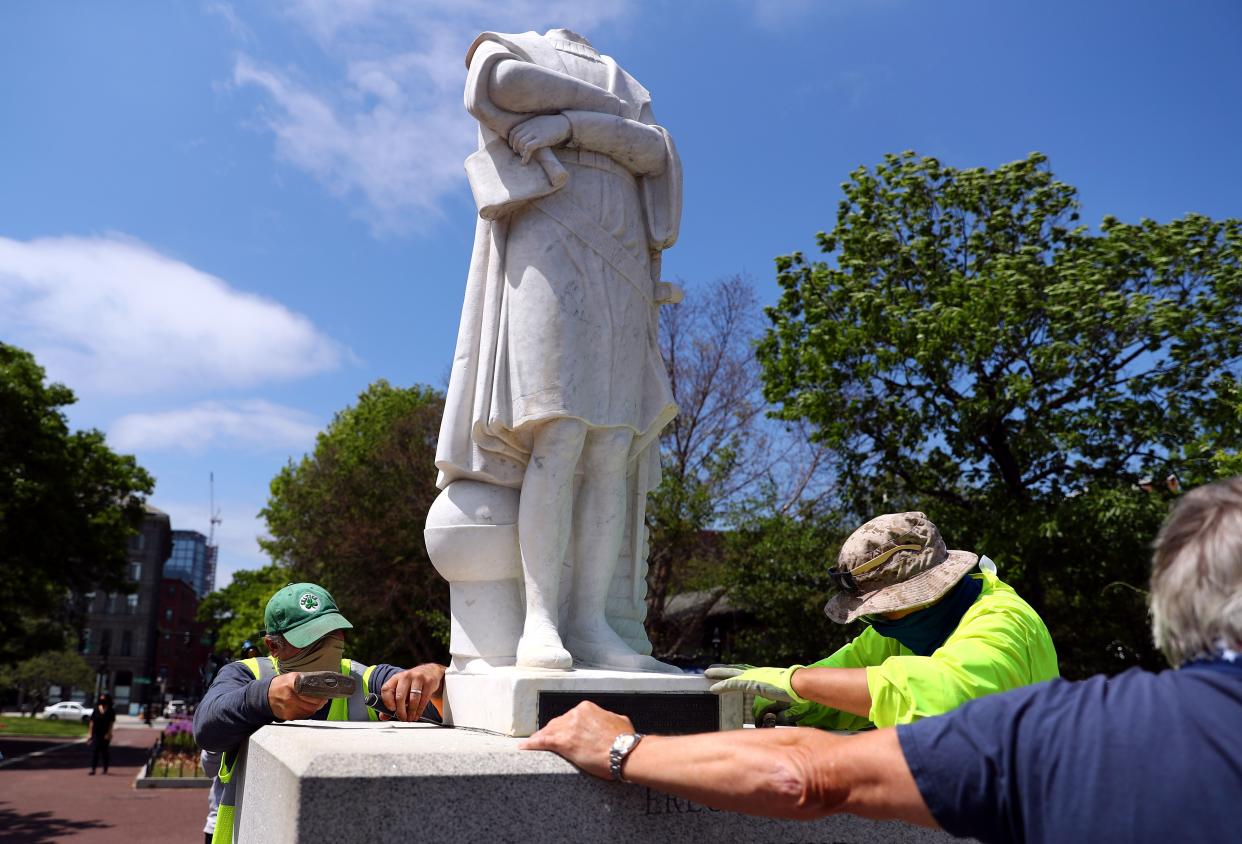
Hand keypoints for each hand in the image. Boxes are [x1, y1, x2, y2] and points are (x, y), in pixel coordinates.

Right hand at [268, 673, 326, 720]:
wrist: (265, 695)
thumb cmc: (280, 685)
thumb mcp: (292, 676)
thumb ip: (305, 679)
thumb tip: (321, 682)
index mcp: (291, 684)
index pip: (311, 692)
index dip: (320, 695)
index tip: (325, 694)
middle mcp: (289, 697)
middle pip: (312, 704)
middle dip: (320, 702)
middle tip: (323, 699)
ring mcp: (288, 708)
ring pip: (309, 711)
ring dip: (315, 708)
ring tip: (317, 703)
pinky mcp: (288, 716)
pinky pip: (303, 716)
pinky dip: (307, 712)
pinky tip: (307, 707)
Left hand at [380, 663, 445, 721]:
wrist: (431, 671)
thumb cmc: (413, 683)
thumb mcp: (401, 688)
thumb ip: (392, 702)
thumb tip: (383, 716)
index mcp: (396, 678)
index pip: (386, 689)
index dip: (387, 701)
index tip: (391, 710)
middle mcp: (406, 676)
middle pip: (400, 696)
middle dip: (401, 711)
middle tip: (402, 718)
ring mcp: (418, 678)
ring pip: (413, 699)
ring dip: (411, 712)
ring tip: (410, 718)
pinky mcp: (429, 682)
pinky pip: (423, 699)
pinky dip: (420, 710)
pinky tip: (417, 714)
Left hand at [508, 114, 570, 163]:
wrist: (564, 124)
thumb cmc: (553, 124)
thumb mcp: (539, 122)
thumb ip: (532, 126)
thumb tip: (527, 134)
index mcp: (528, 122)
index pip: (513, 131)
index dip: (511, 140)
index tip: (514, 146)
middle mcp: (530, 127)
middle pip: (516, 138)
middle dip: (515, 147)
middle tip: (518, 153)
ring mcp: (535, 133)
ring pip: (520, 144)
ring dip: (520, 152)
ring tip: (522, 157)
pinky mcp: (540, 140)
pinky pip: (528, 148)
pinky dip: (525, 156)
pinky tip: (525, 162)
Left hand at [519, 701, 633, 779]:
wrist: (625, 752)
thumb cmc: (625, 740)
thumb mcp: (618, 721)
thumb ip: (607, 719)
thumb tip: (607, 722)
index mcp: (587, 708)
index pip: (569, 717)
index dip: (564, 726)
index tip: (563, 732)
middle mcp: (575, 714)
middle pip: (557, 723)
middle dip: (552, 731)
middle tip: (547, 739)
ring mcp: (568, 728)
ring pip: (549, 731)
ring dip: (540, 737)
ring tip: (532, 743)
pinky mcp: (563, 742)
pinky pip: (542, 741)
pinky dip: (532, 743)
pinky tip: (524, 747)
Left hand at [708, 665, 805, 705]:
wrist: (797, 683)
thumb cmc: (795, 687)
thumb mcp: (785, 691)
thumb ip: (781, 694)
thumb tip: (786, 699)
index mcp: (763, 674)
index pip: (745, 671)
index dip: (735, 671)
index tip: (728, 670)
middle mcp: (756, 672)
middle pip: (735, 669)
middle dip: (722, 670)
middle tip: (711, 669)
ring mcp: (752, 677)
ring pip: (730, 674)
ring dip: (718, 674)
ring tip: (706, 674)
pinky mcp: (750, 683)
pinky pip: (732, 685)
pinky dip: (722, 686)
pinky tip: (713, 688)